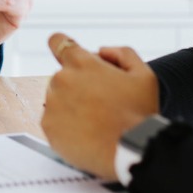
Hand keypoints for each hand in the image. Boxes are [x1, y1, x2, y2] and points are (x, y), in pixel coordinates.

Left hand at [40, 34, 159, 178]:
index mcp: (81, 63)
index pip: (58, 42)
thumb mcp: (143, 74)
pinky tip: (87, 133)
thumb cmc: (139, 113)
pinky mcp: (48, 127)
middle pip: (62, 76)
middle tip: (100, 102)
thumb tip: (102, 51)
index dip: (63, 47)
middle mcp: (61, 79)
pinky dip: (66, 126)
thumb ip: (122, 53)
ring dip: (71, 105)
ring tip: (96, 121)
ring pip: (57, 99)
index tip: (67, 55)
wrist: (131, 150)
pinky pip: (54, 121)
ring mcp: (52, 104)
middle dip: (77, 84)